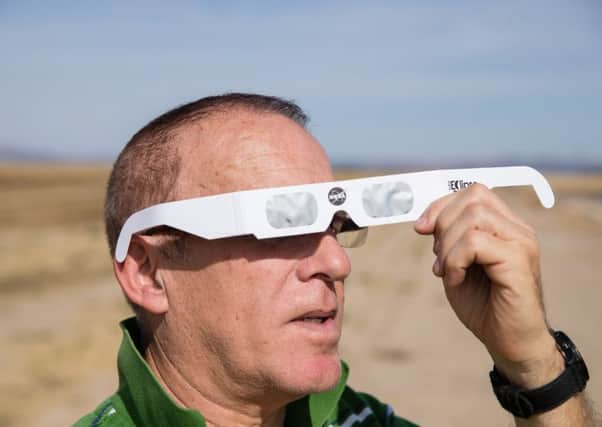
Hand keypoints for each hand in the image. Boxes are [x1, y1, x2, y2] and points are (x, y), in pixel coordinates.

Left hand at [414, 184, 561, 386]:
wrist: (509, 343)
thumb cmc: (484, 305)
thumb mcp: (456, 264)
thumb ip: (447, 239)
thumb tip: (425, 220)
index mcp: (504, 226)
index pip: (473, 192)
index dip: (441, 205)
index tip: (421, 228)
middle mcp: (517, 230)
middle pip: (472, 198)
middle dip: (442, 225)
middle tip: (439, 258)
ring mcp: (521, 243)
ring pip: (472, 217)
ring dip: (448, 245)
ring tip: (448, 271)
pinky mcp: (519, 261)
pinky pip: (475, 242)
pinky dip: (455, 260)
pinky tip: (456, 279)